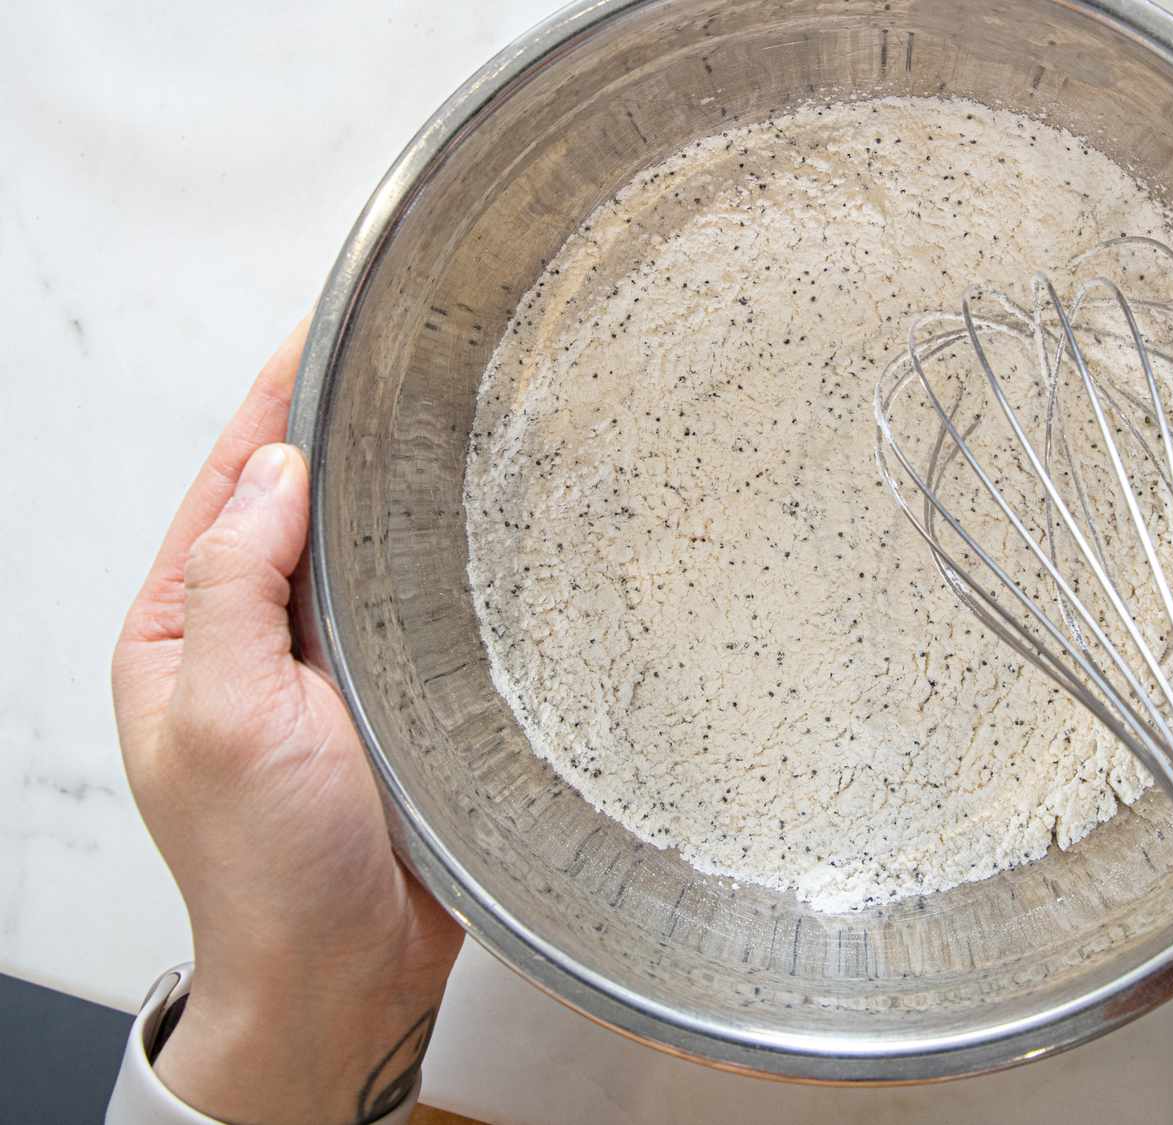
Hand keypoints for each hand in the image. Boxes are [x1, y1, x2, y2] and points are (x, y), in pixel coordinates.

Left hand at [112, 321, 464, 1124]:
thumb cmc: (269, 868)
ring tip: (436, 417)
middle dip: (331, 431)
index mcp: (181, 632)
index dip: (268, 404)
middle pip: (289, 507)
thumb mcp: (221, 716)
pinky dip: (426, 560)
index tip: (317, 331)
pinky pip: (403, 607)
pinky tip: (466, 524)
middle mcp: (248, 640)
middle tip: (393, 353)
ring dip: (385, 492)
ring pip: (352, 553)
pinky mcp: (386, 698)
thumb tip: (275, 471)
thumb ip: (232, 584)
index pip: (225, 488)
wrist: (342, 973)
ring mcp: (320, 669)